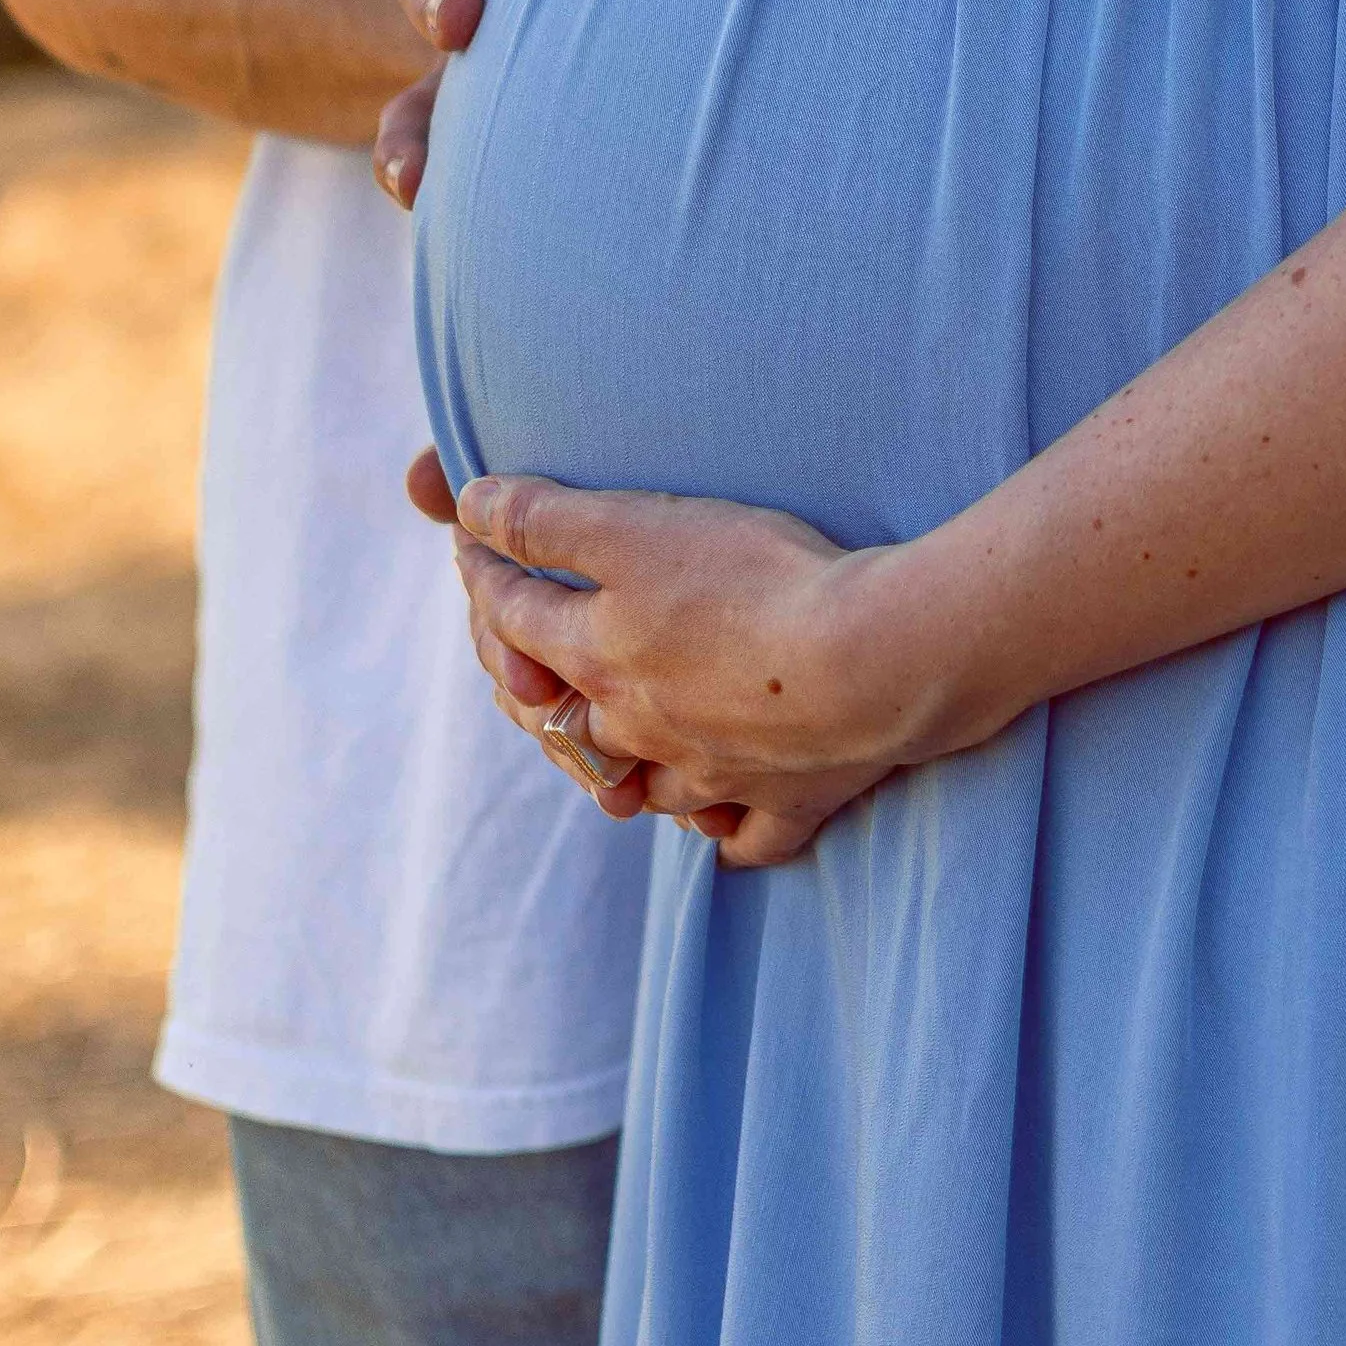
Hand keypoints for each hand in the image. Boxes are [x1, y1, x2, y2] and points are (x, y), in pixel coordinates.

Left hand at [415, 459, 922, 868]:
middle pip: (562, 723)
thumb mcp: (635, 527)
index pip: (512, 615)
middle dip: (530, 691)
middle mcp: (640, 728)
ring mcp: (712, 773)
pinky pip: (743, 836)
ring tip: (615, 757)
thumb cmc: (756, 583)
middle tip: (522, 672)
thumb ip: (548, 519)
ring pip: (643, 787)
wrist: (875, 662)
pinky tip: (717, 825)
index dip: (483, 573)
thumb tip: (472, 508)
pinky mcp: (789, 799)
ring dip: (620, 773)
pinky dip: (722, 832)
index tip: (471, 541)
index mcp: (595, 656)